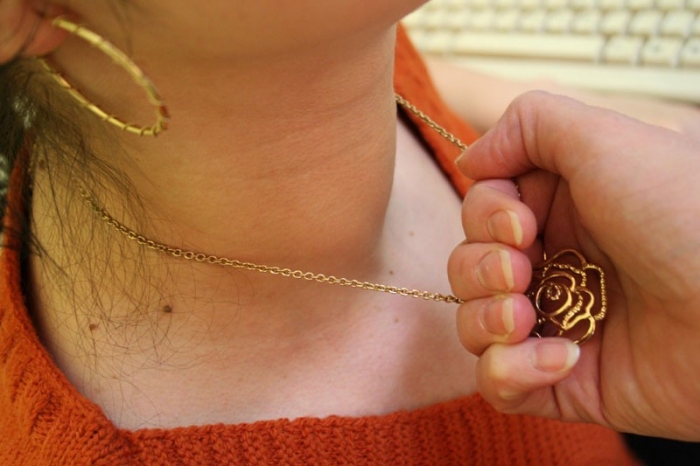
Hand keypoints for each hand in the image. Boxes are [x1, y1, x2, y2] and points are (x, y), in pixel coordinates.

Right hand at [448, 91, 699, 439]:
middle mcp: (559, 263)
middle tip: (522, 270)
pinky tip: (561, 359)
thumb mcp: (608, 139)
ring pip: (474, 323)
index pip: (483, 210)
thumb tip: (471, 158)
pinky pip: (499, 383)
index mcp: (566, 208)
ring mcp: (560, 322)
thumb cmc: (688, 218)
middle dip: (480, 268)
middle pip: (469, 264)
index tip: (520, 225)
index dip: (484, 216)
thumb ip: (528, 124)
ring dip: (484, 319)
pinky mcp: (564, 380)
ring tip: (527, 318)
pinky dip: (509, 372)